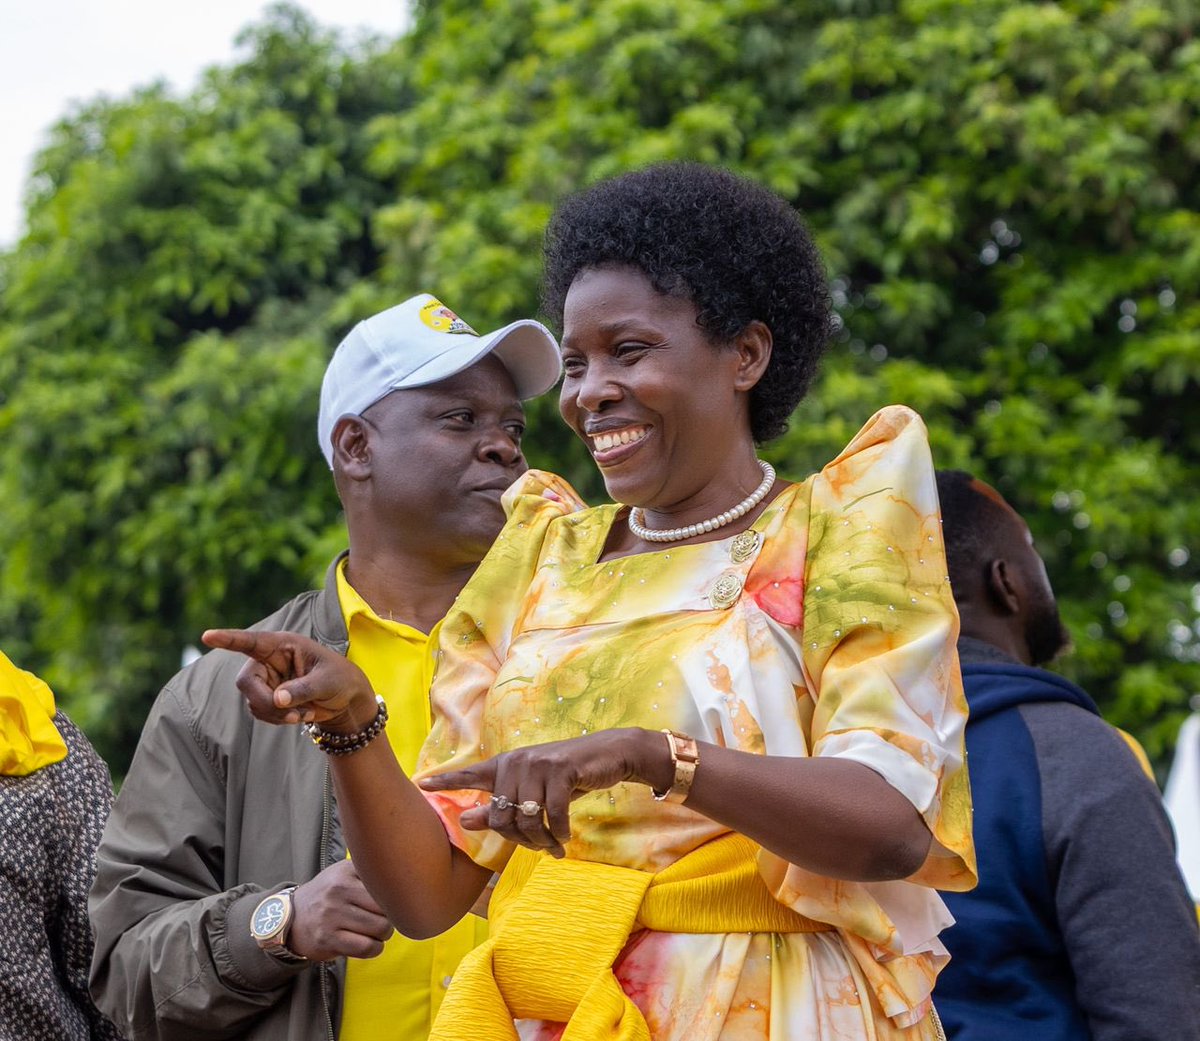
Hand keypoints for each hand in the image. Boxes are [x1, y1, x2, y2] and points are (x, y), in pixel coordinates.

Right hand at [200, 628, 375, 729]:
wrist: (346, 699)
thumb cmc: (340, 679)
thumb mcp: (327, 681)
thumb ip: (303, 689)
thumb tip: (277, 699)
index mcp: (283, 645)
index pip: (252, 641)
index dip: (228, 639)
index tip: (207, 636)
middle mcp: (269, 660)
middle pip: (247, 681)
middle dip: (266, 701)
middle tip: (292, 714)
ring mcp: (266, 679)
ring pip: (253, 701)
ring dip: (277, 714)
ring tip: (305, 713)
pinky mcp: (267, 697)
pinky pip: (260, 712)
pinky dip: (279, 720)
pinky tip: (300, 716)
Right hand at [287, 860, 393, 961]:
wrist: (292, 918)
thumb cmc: (329, 894)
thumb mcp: (344, 872)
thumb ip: (370, 870)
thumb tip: (407, 874)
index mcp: (346, 872)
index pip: (386, 884)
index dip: (395, 896)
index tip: (394, 901)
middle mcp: (338, 891)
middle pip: (386, 908)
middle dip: (392, 917)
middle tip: (385, 919)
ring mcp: (332, 916)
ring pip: (379, 929)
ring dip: (384, 934)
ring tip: (378, 931)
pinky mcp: (328, 940)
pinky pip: (366, 948)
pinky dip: (375, 949)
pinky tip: (372, 944)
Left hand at [418, 728, 669, 858]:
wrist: (608, 755)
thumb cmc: (567, 776)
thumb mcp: (533, 790)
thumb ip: (500, 804)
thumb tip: (465, 820)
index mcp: (506, 764)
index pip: (470, 773)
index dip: (446, 781)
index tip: (421, 785)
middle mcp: (517, 761)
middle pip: (502, 815)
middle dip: (519, 840)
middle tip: (539, 848)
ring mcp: (538, 764)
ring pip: (526, 818)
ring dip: (541, 840)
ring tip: (553, 847)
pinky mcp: (560, 770)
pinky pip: (552, 815)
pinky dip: (559, 832)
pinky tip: (564, 839)